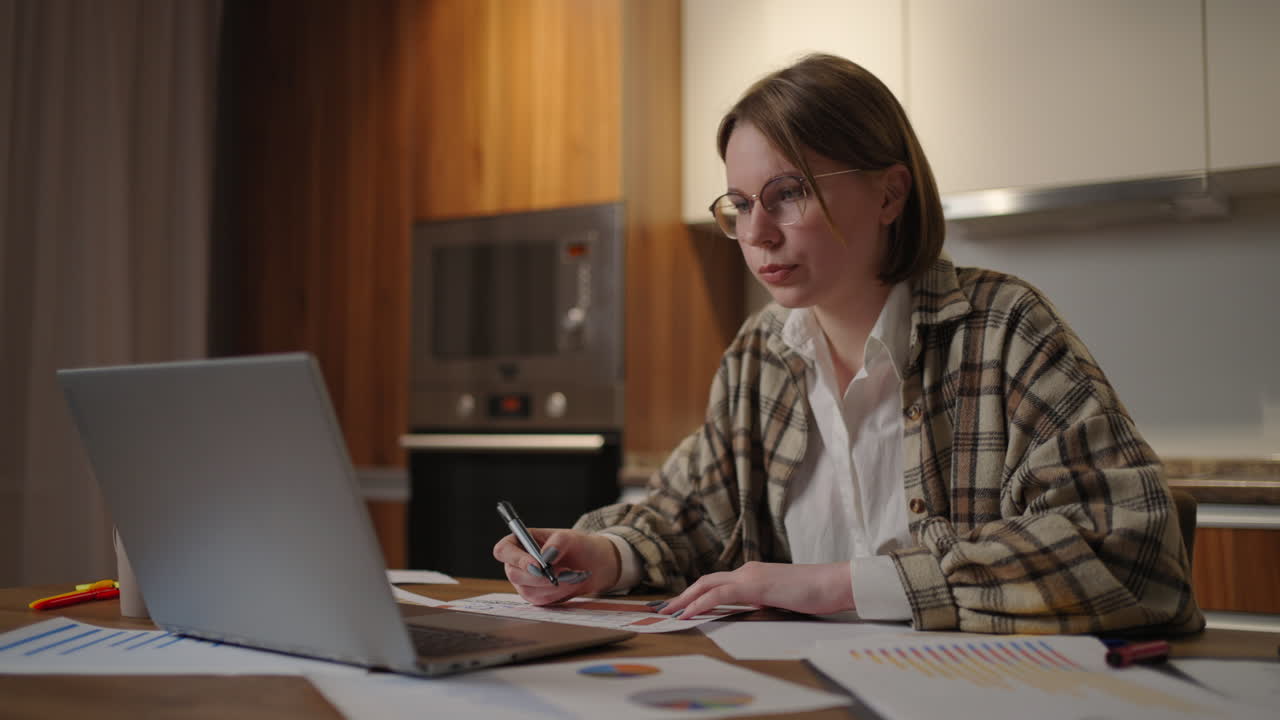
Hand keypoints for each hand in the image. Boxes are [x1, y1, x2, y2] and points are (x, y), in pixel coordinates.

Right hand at [492, 528, 620, 605]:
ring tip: (573, 575)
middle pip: (514, 574)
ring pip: (528, 590)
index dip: (516, 559)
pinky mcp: (536, 596)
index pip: (503, 550)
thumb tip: (546, 555)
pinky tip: (571, 583)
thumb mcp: (571, 537)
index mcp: (519, 542)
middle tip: (562, 573)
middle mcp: (518, 563)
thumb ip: (558, 542)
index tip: (537, 565)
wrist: (592, 564)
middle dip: (539, 576)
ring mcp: (525, 582)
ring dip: (553, 585)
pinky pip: (541, 600)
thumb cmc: (578, 546)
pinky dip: (558, 593)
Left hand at [656, 561, 852, 618]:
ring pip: (708, 585)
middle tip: (665, 610)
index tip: (681, 606)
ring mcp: (751, 576)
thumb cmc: (815, 594)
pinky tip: (689, 613)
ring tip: (669, 613)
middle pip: (706, 581)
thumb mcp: (783, 600)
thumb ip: (765, 604)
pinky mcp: (755, 585)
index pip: (718, 583)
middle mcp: (748, 571)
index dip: (697, 594)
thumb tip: (753, 614)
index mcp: (754, 575)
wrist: (834, 584)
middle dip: (683, 596)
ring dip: (685, 599)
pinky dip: (700, 603)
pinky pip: (719, 594)